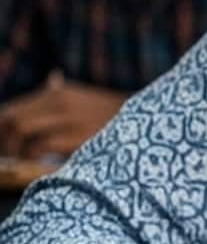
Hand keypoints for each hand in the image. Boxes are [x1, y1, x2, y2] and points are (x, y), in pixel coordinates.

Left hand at [0, 73, 126, 157]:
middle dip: (4, 141)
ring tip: (20, 162)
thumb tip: (51, 79)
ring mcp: (70, 118)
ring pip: (22, 131)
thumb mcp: (91, 97)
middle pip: (13, 119)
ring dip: (15, 150)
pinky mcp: (79, 136)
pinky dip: (33, 157)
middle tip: (8, 156)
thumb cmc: (121, 118)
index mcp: (60, 93)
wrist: (155, 124)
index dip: (2, 128)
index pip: (13, 108)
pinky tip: (38, 164)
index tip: (4, 143)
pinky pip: (41, 146)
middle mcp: (61, 101)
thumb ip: (66, 92)